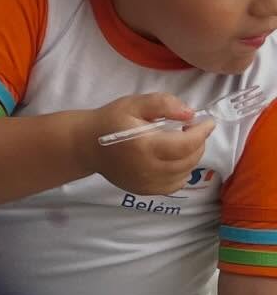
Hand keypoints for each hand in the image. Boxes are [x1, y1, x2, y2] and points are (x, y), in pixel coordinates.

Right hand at [88, 94, 214, 195]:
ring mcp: (147, 183)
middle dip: (198, 143)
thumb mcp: (134, 104)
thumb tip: (189, 114)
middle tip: (191, 129)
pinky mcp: (145, 190)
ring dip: (191, 157)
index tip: (208, 121)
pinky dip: (181, 172)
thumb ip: (162, 104)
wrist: (87, 145)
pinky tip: (174, 159)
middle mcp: (148, 169)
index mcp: (145, 146)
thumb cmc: (110, 121)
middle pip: (189, 159)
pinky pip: (174, 184)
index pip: (186, 144)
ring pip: (184, 173)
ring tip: (182, 142)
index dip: (202, 132)